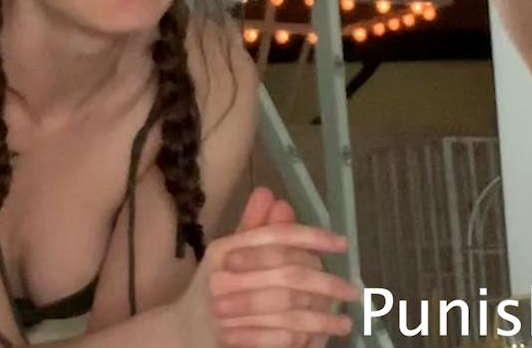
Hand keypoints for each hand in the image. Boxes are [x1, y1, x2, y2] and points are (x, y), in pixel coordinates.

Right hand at [190, 188, 358, 347]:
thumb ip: (255, 229)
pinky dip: (300, 338)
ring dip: (321, 318)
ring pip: (287, 310)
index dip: (312, 237)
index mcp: (226, 250)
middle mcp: (223, 276)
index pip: (276, 237)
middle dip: (326, 283)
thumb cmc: (214, 287)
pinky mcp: (229, 339)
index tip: (342, 244)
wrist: (180, 332)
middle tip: (351, 290)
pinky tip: (318, 339)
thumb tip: (275, 197)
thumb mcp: (230, 254)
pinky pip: (275, 337)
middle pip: (288, 275)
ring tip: (344, 322)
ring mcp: (225, 310)